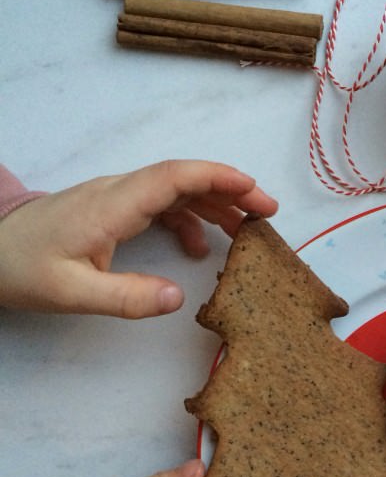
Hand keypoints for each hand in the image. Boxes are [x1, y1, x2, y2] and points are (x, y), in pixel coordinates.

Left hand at [0, 159, 277, 316]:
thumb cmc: (22, 268)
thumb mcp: (72, 292)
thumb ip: (125, 298)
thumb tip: (179, 298)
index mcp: (112, 205)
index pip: (173, 178)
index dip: (217, 179)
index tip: (254, 190)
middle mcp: (118, 193)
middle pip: (184, 179)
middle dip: (231, 190)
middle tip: (269, 213)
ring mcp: (116, 198)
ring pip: (176, 190)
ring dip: (215, 204)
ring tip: (248, 231)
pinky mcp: (113, 210)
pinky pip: (162, 205)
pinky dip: (190, 220)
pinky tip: (200, 248)